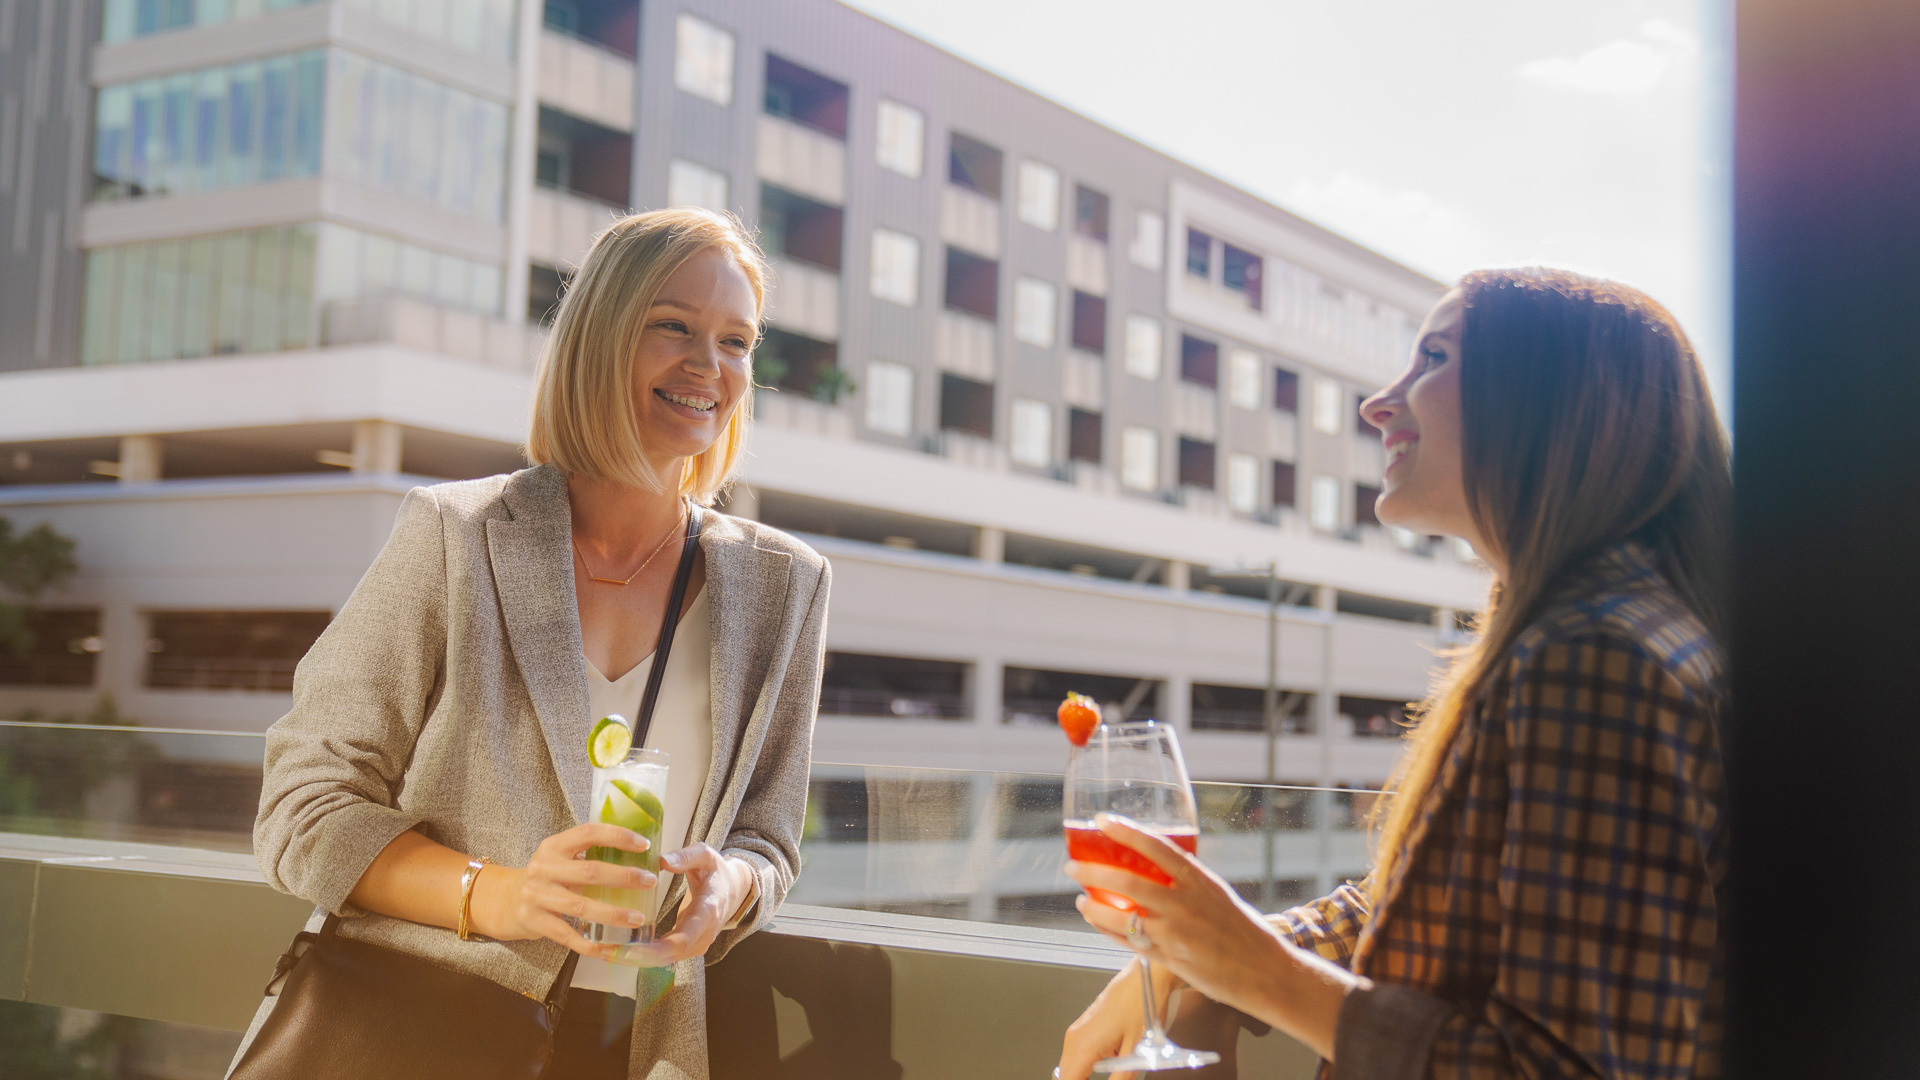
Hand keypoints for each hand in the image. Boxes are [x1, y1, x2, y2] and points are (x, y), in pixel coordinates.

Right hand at [472, 822, 655, 958]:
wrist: (504, 900)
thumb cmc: (546, 877)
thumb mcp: (560, 857)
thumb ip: (588, 854)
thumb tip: (638, 854)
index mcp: (554, 846)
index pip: (588, 833)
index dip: (618, 836)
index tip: (644, 845)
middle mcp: (543, 868)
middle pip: (589, 872)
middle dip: (624, 877)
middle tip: (650, 881)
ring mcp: (537, 896)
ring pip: (581, 907)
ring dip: (613, 913)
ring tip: (637, 918)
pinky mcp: (534, 921)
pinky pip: (567, 936)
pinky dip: (590, 944)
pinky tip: (610, 947)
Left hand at [615, 843, 753, 966]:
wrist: (734, 889)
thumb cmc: (717, 872)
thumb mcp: (705, 856)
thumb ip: (686, 857)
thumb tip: (661, 861)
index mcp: (708, 911)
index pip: (684, 938)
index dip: (657, 949)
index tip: (631, 950)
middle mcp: (703, 935)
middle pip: (670, 955)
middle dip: (637, 958)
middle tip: (607, 954)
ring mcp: (696, 944)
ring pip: (665, 960)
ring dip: (635, 960)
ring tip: (605, 953)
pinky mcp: (687, 947)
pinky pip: (664, 956)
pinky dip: (641, 956)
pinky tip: (617, 951)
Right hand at [1056, 957, 1178, 1079]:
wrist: (1146, 977)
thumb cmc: (1143, 1004)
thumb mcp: (1135, 1052)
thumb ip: (1119, 1079)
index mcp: (1083, 1044)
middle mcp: (1075, 1036)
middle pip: (1065, 1076)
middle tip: (1110, 1078)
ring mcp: (1078, 1030)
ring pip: (1070, 1066)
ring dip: (1084, 1076)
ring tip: (1113, 1071)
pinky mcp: (1085, 1027)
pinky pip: (1078, 1054)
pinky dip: (1088, 1066)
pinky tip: (1110, 1065)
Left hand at [1063, 814, 1353, 1058]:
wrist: (1267, 971)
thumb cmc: (1245, 931)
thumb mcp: (1217, 895)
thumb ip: (1187, 883)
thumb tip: (1155, 872)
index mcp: (1200, 880)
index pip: (1157, 848)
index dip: (1127, 831)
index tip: (1103, 820)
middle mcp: (1185, 904)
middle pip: (1128, 883)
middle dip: (1094, 872)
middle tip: (1073, 866)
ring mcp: (1176, 934)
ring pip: (1122, 917)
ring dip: (1094, 907)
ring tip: (1081, 899)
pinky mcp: (1171, 960)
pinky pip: (1130, 943)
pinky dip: (1108, 931)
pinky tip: (1097, 923)